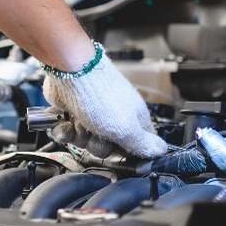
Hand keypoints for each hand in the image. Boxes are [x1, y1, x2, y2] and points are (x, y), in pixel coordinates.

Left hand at [42, 53, 167, 158]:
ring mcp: (92, 116)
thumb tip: (161, 151)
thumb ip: (143, 145)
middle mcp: (114, 118)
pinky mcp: (73, 113)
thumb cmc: (102, 97)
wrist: (72, 73)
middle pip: (106, 149)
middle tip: (97, 131)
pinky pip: (68, 134)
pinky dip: (64, 131)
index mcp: (134, 120)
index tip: (119, 148)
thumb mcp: (127, 128)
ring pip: (85, 143)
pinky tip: (66, 122)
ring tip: (79, 120)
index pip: (137, 147)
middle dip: (96, 144)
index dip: (126, 153)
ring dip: (79, 135)